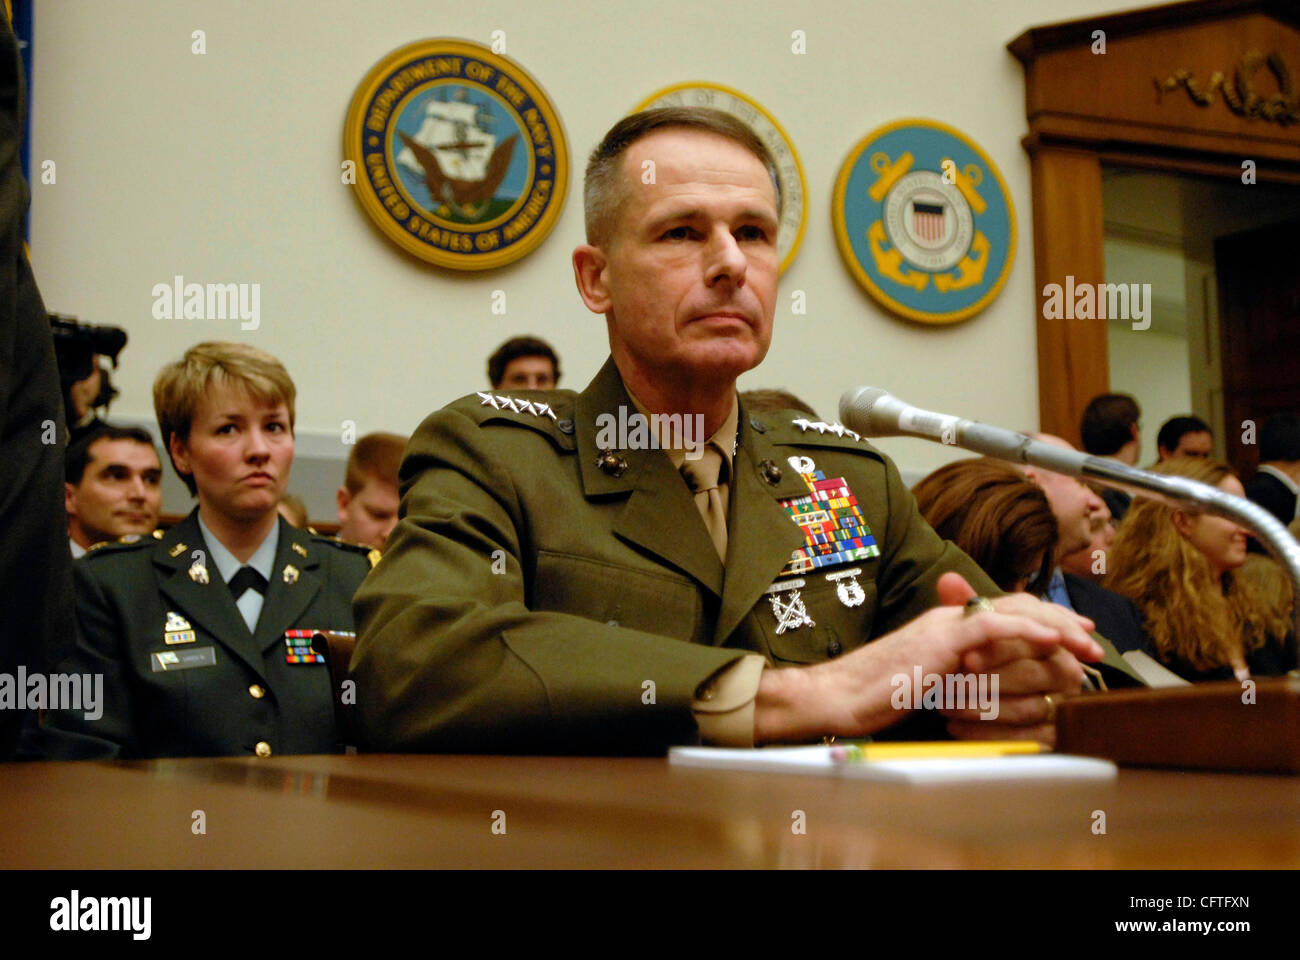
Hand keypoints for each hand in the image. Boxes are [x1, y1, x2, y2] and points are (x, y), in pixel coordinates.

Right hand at [754, 574, 1101, 744]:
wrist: (838, 695)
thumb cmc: (874, 695)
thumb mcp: (925, 681)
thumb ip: (955, 674)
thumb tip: (983, 683)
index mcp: (947, 626)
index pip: (1003, 611)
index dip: (1043, 620)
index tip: (1074, 636)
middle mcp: (949, 618)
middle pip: (1017, 605)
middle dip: (1061, 619)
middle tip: (1093, 638)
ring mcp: (944, 626)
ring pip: (1013, 612)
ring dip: (1057, 626)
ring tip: (1087, 644)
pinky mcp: (939, 641)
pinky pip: (992, 627)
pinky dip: (1028, 630)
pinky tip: (1055, 641)